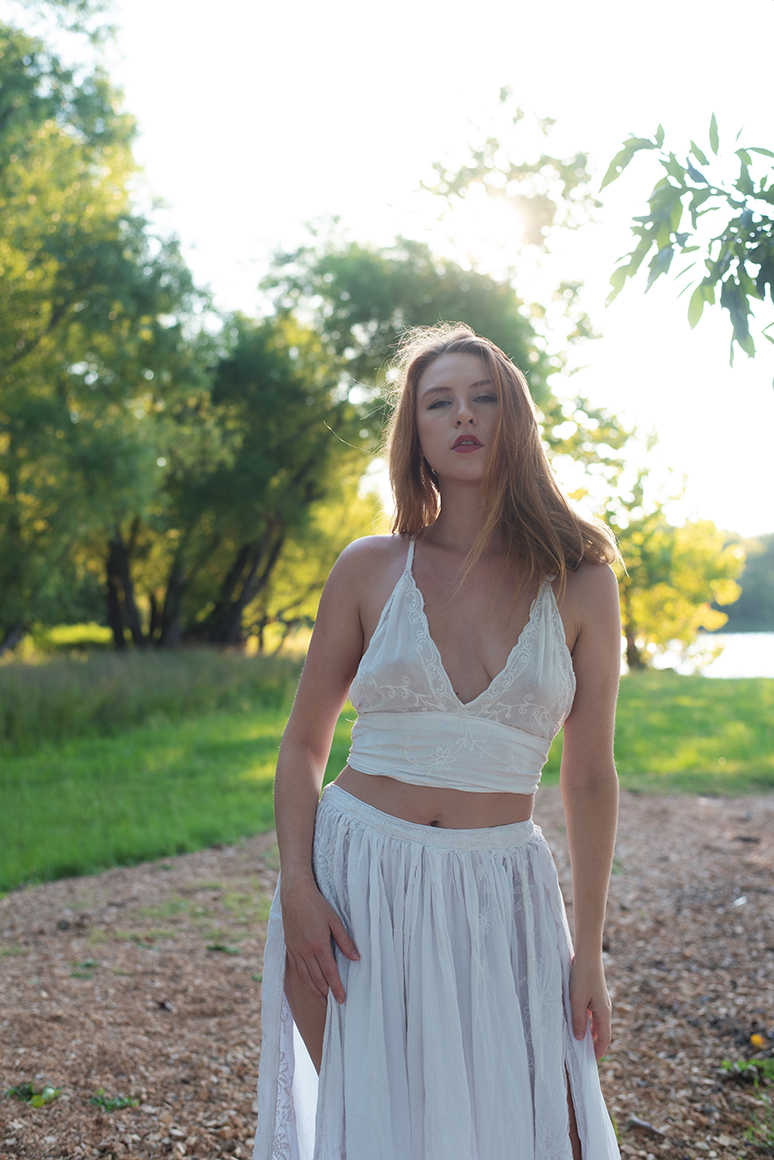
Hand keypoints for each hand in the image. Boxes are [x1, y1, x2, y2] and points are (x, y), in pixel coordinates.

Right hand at [281, 878, 358, 1004]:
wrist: (294, 894)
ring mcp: (296, 949)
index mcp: (319, 945)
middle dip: (326, 992)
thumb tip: (356, 958)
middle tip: (334, 1002)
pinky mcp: (289, 946)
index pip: (330, 972)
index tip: (342, 999)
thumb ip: (345, 940)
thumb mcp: (335, 920)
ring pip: (305, 976)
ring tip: (322, 999)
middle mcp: (306, 951)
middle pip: (317, 978)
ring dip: (314, 990)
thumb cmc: (317, 905)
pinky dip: (303, 979)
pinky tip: (308, 984)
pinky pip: (296, 969)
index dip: (337, 987)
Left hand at [568, 953, 611, 1061]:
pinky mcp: (595, 995)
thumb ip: (578, 1020)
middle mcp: (605, 1008)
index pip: (604, 1038)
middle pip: (601, 1032)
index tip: (592, 1062)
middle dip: (594, 1044)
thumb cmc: (582, 977)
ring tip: (579, 1041)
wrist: (588, 955)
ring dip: (589, 1032)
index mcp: (603, 1012)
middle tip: (583, 1055)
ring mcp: (601, 1002)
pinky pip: (593, 1014)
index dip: (599, 1051)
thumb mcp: (577, 1000)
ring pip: (596, 1022)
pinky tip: (577, 1022)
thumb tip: (580, 1038)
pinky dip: (587, 1021)